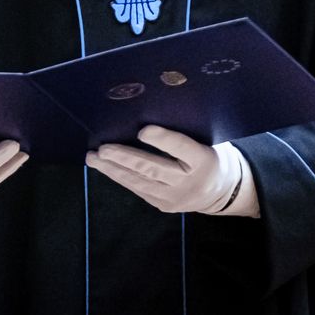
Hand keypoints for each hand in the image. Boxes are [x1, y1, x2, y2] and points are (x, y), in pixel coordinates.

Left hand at [87, 126, 245, 214]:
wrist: (222, 190)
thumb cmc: (209, 154)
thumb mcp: (207, 141)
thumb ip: (184, 132)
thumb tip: (148, 109)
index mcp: (204, 160)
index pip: (182, 148)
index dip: (163, 140)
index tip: (142, 130)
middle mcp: (189, 182)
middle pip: (153, 169)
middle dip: (125, 158)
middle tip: (102, 149)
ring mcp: (175, 197)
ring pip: (140, 182)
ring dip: (113, 170)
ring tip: (93, 158)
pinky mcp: (163, 205)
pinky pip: (138, 189)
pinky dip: (120, 177)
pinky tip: (104, 167)